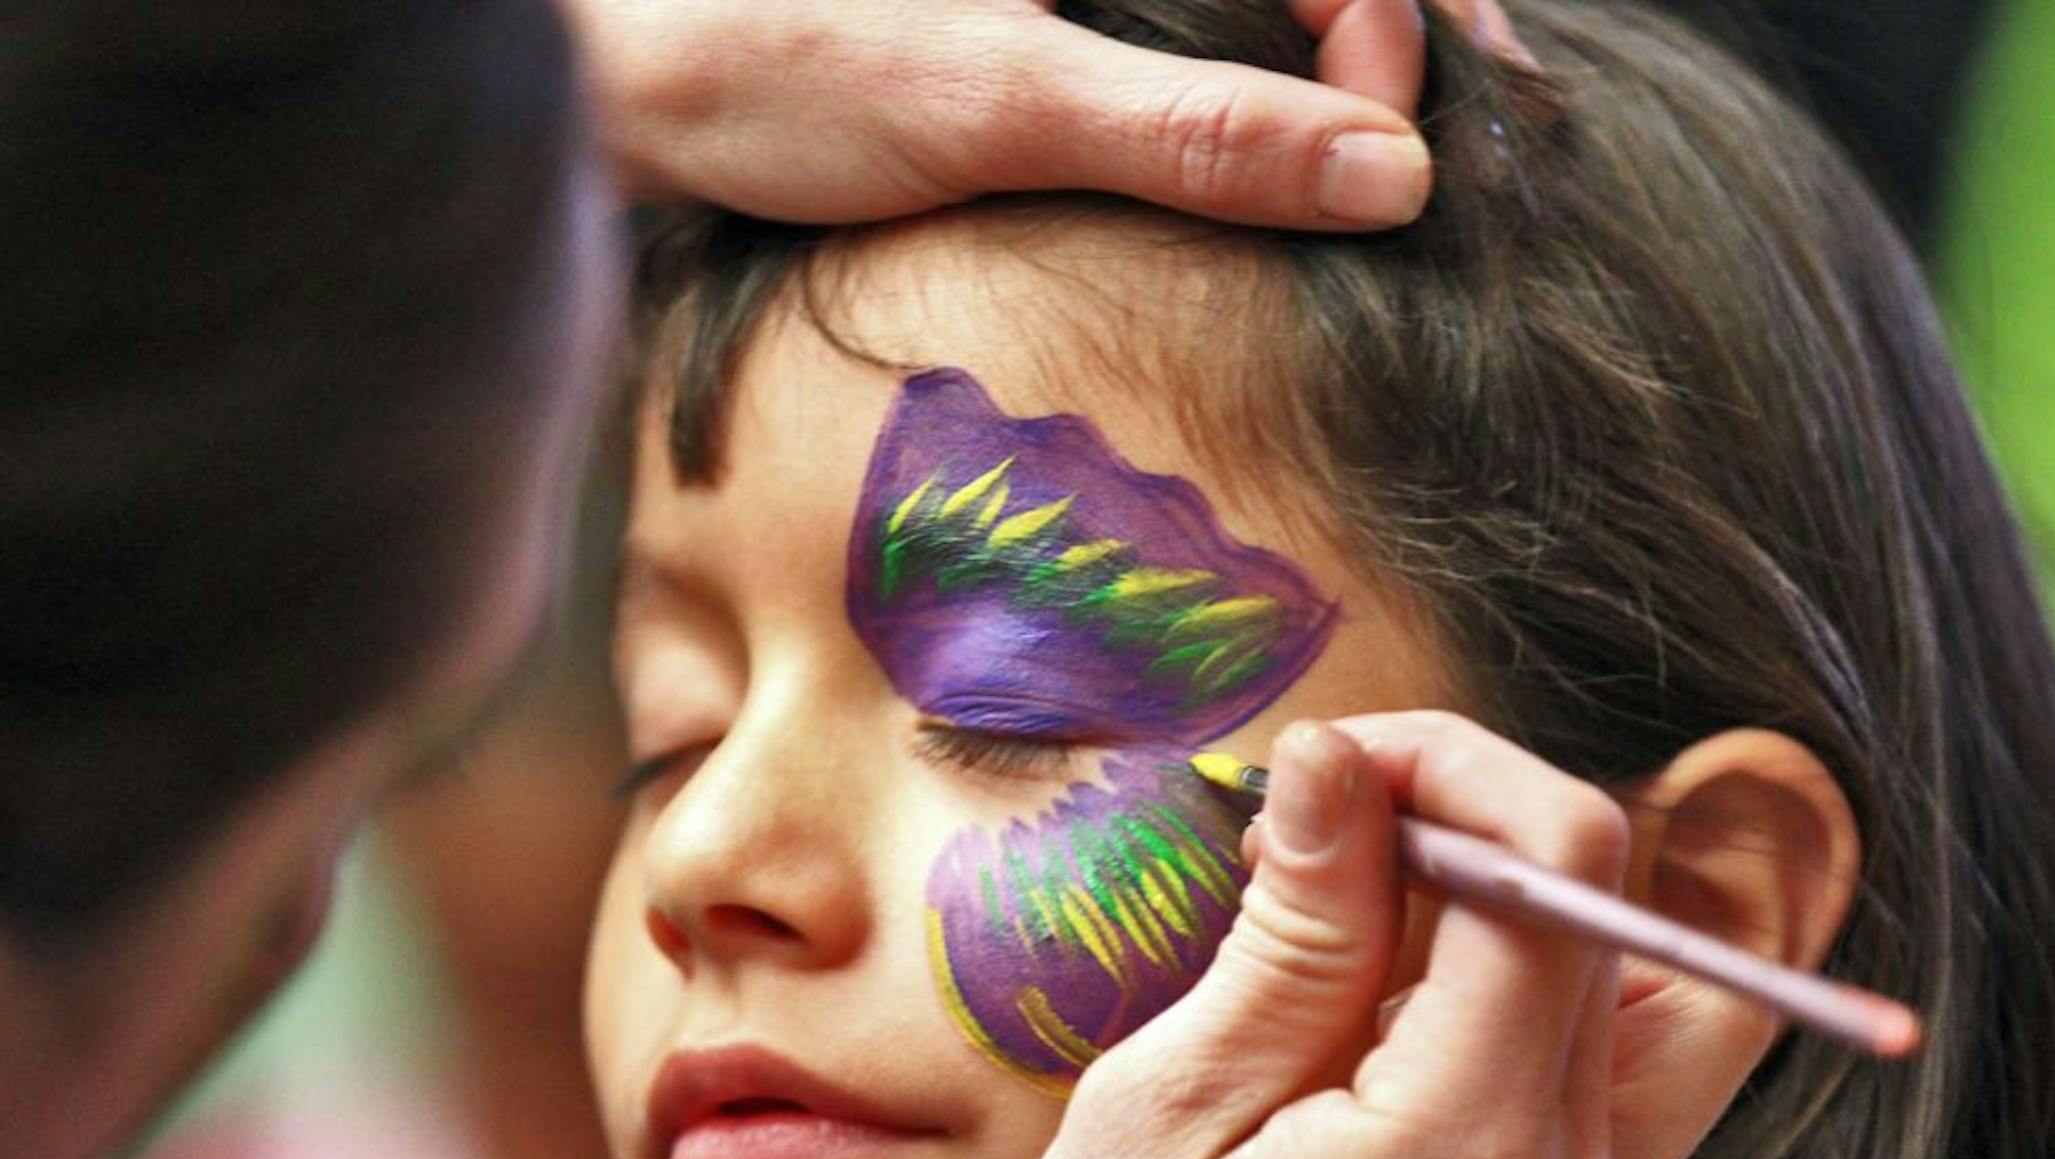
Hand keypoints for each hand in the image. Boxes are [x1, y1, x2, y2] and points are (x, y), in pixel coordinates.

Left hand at [562, 0, 1450, 227]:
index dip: (1392, 36)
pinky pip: (1166, 63)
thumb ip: (1197, 133)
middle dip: (1368, 69)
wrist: (614, 89)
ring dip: (1304, 104)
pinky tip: (1251, 190)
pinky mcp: (1033, 31)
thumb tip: (1389, 174)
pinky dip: (1224, 124)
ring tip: (1357, 198)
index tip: (1399, 157)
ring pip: (1235, 27)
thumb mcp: (1000, 102)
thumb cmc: (768, 63)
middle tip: (1403, 190)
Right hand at [969, 713, 1774, 1158]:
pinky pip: (1589, 1072)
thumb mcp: (1164, 1111)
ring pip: (1641, 991)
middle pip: (1626, 911)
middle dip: (1482, 819)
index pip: (1567, 861)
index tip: (1325, 767)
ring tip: (1358, 926)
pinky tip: (1374, 1018)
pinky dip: (1509, 993)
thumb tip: (1339, 761)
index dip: (1454, 764)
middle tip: (1328, 836)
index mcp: (1473, 1139)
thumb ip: (1293, 932)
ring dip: (1516, 908)